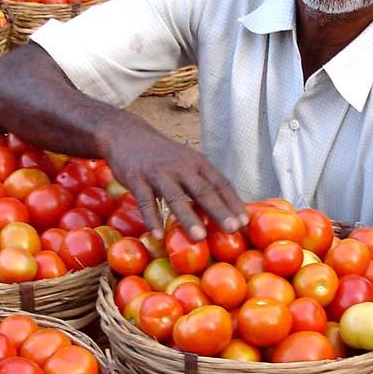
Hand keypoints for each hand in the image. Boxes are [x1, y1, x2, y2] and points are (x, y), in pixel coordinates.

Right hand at [102, 122, 247, 241]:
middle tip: (233, 229)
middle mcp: (181, 166)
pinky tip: (157, 235)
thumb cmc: (161, 156)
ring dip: (188, 217)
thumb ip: (201, 183)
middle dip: (219, 211)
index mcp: (198, 163)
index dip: (233, 203)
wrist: (127, 135)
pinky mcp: (137, 179)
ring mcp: (158, 173)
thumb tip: (223, 211)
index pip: (221, 183)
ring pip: (176, 197)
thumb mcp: (186, 163)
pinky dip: (152, 219)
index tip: (245, 222)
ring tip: (199, 237)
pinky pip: (146, 202)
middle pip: (203, 191)